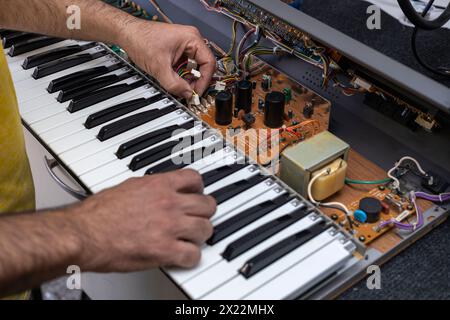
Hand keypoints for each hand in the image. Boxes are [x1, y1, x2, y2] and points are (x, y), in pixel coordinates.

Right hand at [72, 170, 215, 271]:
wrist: (84, 233)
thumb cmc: (98, 214)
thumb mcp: (127, 187)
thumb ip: (150, 188)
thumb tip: (158, 191)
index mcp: (159, 185)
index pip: (195, 179)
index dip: (198, 189)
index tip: (196, 194)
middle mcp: (169, 204)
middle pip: (207, 205)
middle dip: (204, 213)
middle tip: (198, 218)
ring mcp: (169, 227)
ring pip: (205, 229)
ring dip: (200, 235)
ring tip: (191, 238)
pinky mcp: (165, 250)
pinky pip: (193, 255)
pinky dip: (191, 258)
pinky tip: (183, 256)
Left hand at [119, 20, 215, 98]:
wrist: (127, 34)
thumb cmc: (141, 39)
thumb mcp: (159, 68)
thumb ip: (174, 84)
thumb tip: (186, 94)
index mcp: (192, 38)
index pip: (208, 63)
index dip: (204, 80)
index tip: (197, 92)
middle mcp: (191, 40)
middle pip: (202, 66)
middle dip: (195, 81)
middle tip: (189, 93)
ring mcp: (184, 45)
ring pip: (193, 67)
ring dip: (187, 79)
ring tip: (180, 88)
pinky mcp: (177, 50)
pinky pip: (185, 66)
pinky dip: (181, 75)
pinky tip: (175, 81)